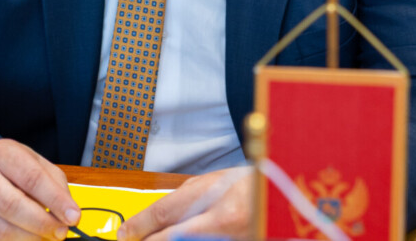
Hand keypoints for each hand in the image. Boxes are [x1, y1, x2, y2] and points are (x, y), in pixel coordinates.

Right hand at [0, 138, 79, 240]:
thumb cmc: (10, 169)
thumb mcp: (35, 164)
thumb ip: (56, 185)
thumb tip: (70, 212)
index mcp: (2, 154)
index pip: (32, 178)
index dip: (55, 200)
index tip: (73, 216)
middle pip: (12, 206)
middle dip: (42, 223)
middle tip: (61, 231)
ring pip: (2, 230)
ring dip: (31, 239)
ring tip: (45, 236)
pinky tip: (27, 239)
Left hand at [119, 167, 251, 240]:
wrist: (290, 194)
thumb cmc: (255, 182)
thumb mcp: (217, 180)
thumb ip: (188, 198)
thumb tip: (159, 216)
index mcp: (217, 195)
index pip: (166, 211)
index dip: (140, 224)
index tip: (125, 231)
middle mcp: (224, 221)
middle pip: (171, 237)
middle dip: (149, 240)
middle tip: (135, 240)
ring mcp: (234, 238)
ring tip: (160, 237)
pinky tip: (189, 238)